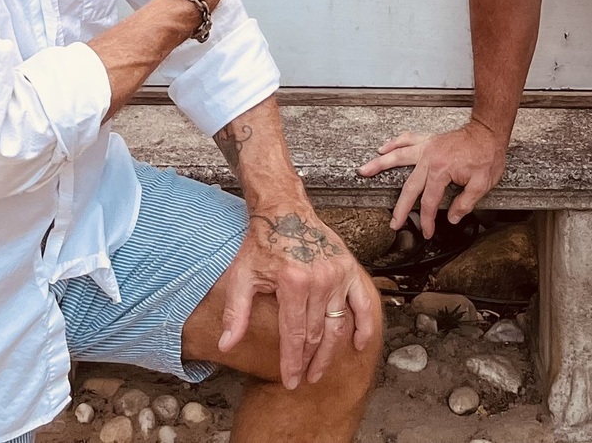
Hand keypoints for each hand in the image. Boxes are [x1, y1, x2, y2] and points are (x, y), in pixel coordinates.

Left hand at [217, 203, 377, 389]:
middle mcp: (320, 279)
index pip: (294, 334)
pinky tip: (359, 344)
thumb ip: (236, 312)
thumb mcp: (242, 275)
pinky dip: (364, 326)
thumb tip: (227, 344)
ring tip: (321, 370)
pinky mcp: (349, 268)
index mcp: (293, 281)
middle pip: (316, 334)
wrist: (284, 209)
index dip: (292, 362)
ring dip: (330, 352)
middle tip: (304, 379)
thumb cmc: (262, 242)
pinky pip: (363, 303)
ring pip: (337, 325)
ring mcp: (338, 274)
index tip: (290, 381)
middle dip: (309, 361)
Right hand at [358, 120, 505, 239]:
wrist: (487, 131)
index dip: (428, 220)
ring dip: (379, 164)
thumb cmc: (486, 155)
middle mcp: (429, 159)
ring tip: (363, 171)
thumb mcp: (483, 184)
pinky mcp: (428, 141)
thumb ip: (465, 203)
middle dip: (401, 208)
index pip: (430, 202)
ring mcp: (426, 148)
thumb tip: (452, 217)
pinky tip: (383, 148)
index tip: (427, 232)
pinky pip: (406, 139)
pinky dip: (393, 143)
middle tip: (393, 223)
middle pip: (410, 187)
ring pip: (397, 156)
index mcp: (442, 171)